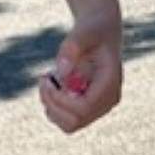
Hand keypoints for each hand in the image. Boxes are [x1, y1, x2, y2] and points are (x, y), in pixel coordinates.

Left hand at [39, 11, 122, 133]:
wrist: (100, 31)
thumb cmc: (92, 30)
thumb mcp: (83, 31)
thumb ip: (72, 48)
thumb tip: (61, 72)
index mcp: (110, 84)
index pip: (84, 108)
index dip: (60, 99)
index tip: (46, 78)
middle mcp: (108, 101)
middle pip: (75, 121)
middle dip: (53, 103)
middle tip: (44, 79)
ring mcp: (99, 107)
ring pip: (69, 125)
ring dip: (52, 105)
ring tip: (49, 79)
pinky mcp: (89, 108)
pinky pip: (66, 120)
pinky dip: (54, 106)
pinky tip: (53, 84)